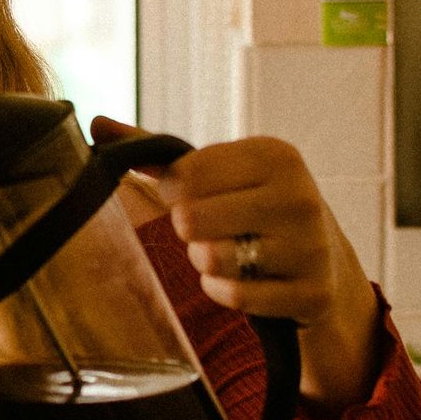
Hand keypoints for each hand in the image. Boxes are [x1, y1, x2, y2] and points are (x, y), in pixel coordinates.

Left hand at [92, 117, 380, 412]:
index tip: (194, 196)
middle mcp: (299, 195)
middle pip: (191, 218)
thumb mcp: (218, 172)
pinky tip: (239, 280)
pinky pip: (235, 296)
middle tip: (211, 229)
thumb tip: (96, 123)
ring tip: (226, 253)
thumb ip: (158, 151)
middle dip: (189, 230)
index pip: (183, 174)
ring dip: (204, 262)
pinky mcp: (312, 292)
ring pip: (211, 258)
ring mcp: (311, 246)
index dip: (174, 192)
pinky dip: (223, 292)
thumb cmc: (252, 206)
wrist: (324, 260)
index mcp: (274, 154)